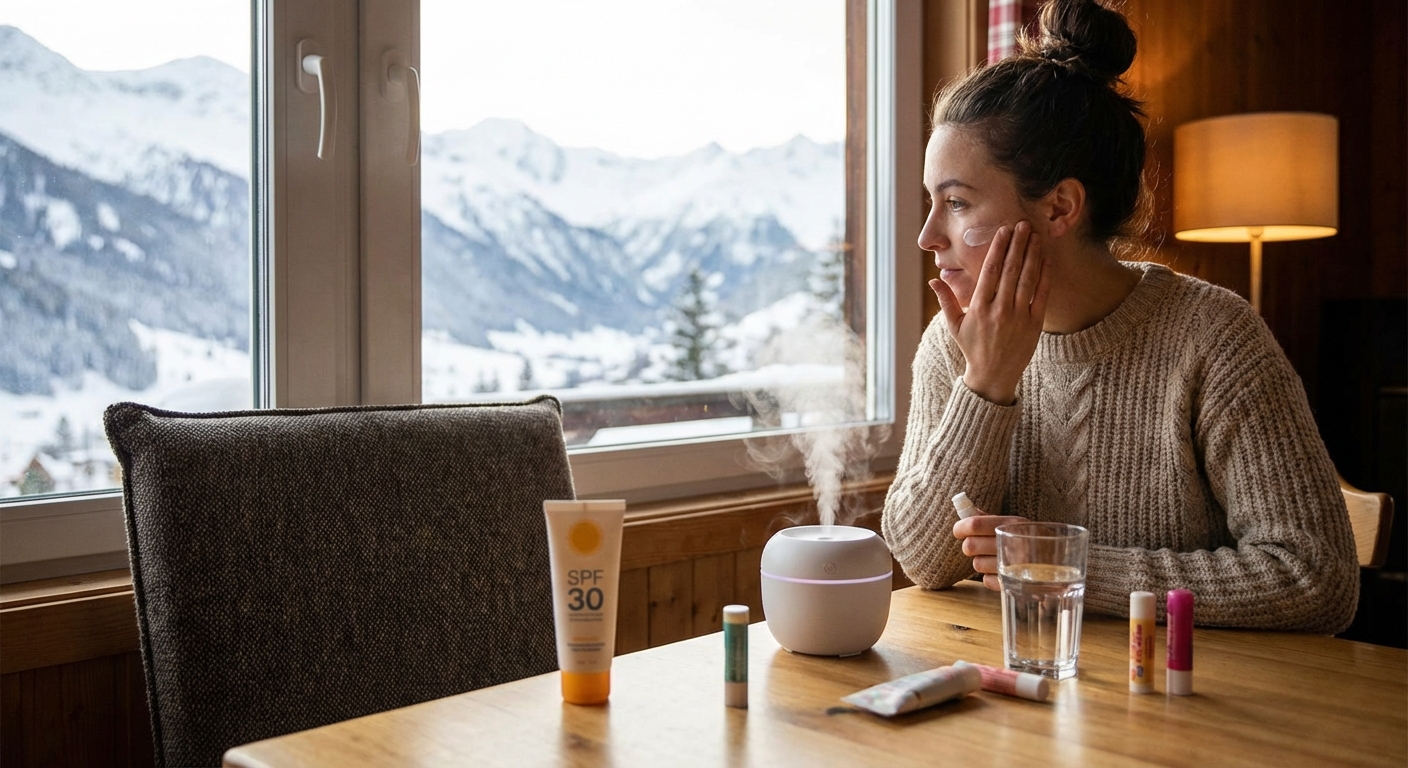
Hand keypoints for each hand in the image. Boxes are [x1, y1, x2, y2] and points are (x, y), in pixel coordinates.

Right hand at [929, 221, 1051, 404]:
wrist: (994, 375)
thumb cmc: (972, 347)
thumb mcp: (954, 325)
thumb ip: (945, 300)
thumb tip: (933, 280)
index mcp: (979, 308)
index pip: (991, 271)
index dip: (998, 248)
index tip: (1004, 231)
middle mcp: (999, 310)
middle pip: (1011, 270)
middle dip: (1018, 244)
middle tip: (1024, 224)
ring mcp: (1018, 317)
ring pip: (1028, 279)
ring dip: (1033, 255)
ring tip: (1036, 236)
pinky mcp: (1034, 324)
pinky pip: (1041, 295)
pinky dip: (1045, 275)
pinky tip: (1046, 259)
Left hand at [953, 510, 1029, 590]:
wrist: (1063, 566)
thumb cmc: (1032, 541)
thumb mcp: (1016, 524)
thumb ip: (990, 518)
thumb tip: (965, 511)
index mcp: (1013, 524)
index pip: (975, 524)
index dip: (961, 527)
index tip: (958, 531)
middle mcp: (1014, 544)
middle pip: (970, 545)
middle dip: (970, 546)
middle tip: (977, 546)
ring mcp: (1014, 566)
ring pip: (976, 564)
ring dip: (981, 562)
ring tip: (994, 559)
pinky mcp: (1014, 584)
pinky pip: (986, 581)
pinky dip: (990, 577)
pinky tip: (1002, 572)